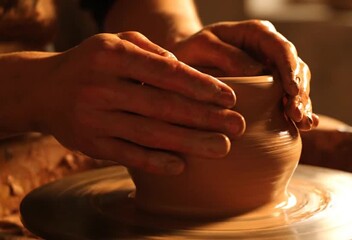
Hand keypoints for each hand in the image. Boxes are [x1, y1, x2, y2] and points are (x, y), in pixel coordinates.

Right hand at [32, 32, 244, 174]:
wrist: (43, 89)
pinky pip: (128, 155)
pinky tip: (182, 166)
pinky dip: (155, 162)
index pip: (166, 72)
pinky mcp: (90, 144)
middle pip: (163, 106)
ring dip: (190, 142)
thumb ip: (151, 51)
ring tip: (221, 148)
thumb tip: (185, 71)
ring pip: (150, 134)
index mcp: (111, 55)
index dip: (200, 86)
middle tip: (238, 126)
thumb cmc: (91, 62)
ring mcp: (94, 118)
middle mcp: (101, 86)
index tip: (230, 97)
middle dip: (205, 117)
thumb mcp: (117, 43)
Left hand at [169, 20, 318, 130]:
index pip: (281, 48)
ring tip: (302, 123)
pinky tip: (307, 125)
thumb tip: (256, 71)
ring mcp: (273, 71)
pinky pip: (288, 100)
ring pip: (297, 86)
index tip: (291, 89)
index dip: (290, 69)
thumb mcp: (202, 46)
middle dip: (300, 92)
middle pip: (296, 69)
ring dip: (302, 105)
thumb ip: (225, 54)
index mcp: (257, 34)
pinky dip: (299, 112)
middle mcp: (270, 51)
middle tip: (295, 114)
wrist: (188, 64)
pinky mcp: (270, 90)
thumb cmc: (193, 52)